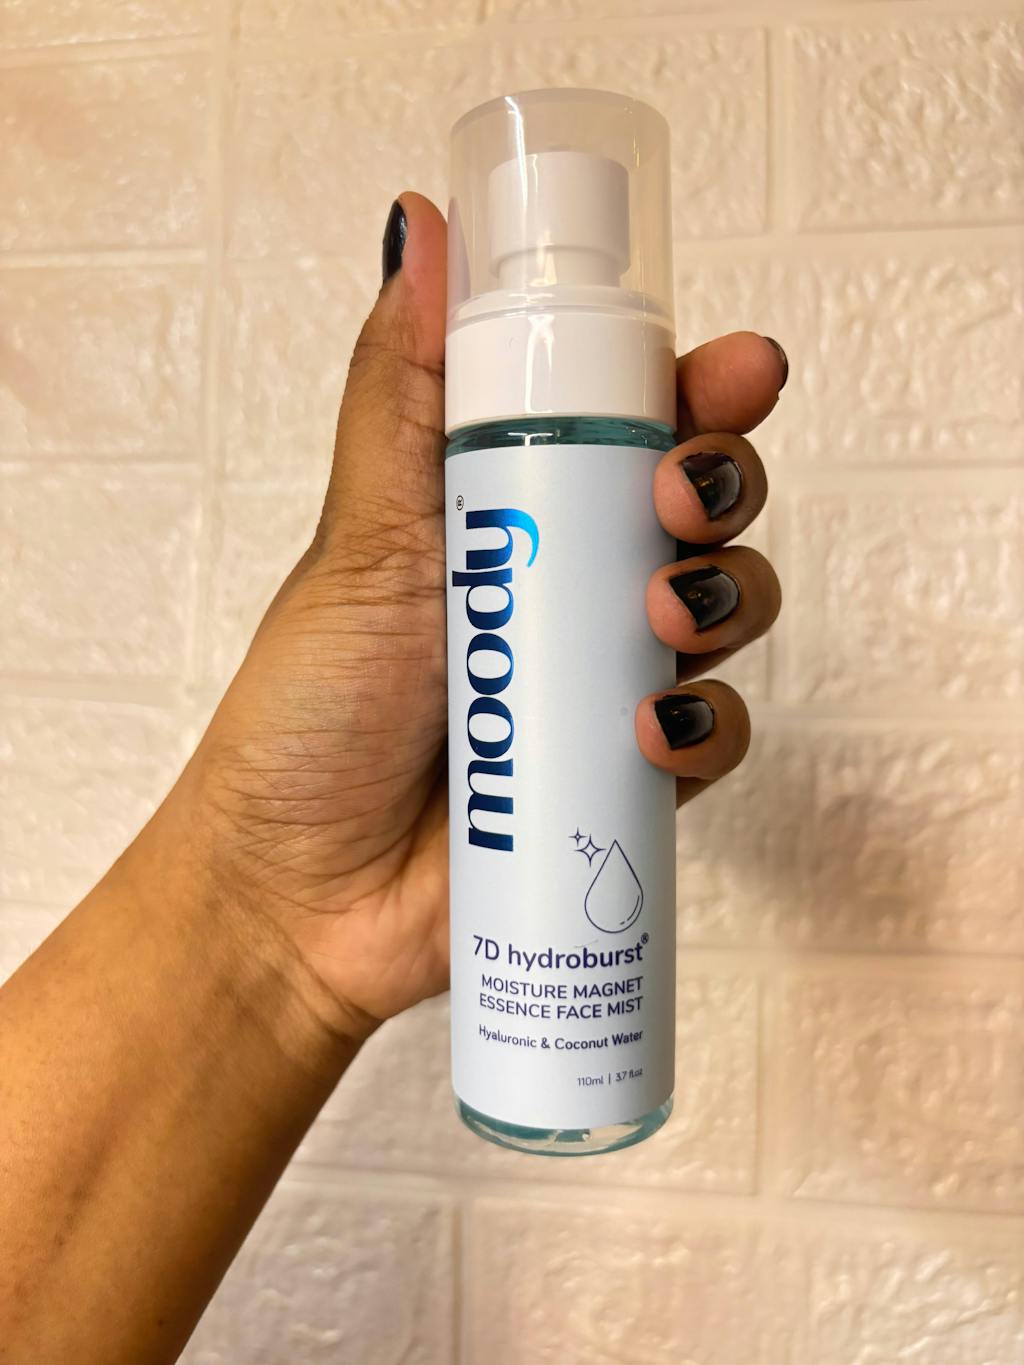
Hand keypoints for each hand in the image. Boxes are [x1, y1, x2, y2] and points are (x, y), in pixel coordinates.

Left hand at [155, 193, 784, 1042]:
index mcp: (512, 511)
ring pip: (726, 610)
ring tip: (661, 615)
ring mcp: (604, 683)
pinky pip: (715, 735)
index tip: (729, 369)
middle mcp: (571, 587)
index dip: (697, 386)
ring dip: (725, 595)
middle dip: (719, 483)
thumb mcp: (359, 538)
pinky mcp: (628, 779)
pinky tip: (653, 731)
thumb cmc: (310, 714)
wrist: (300, 894)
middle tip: (676, 494)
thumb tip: (422, 223)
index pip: (629, 422)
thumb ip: (403, 393)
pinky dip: (707, 725)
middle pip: (699, 507)